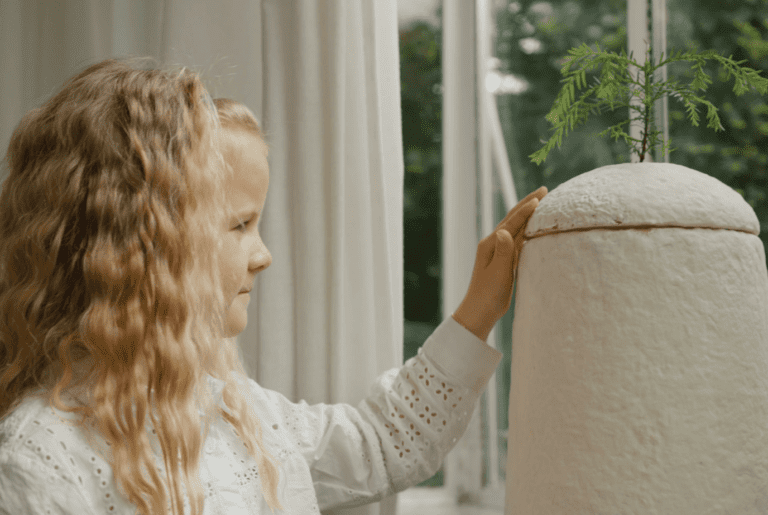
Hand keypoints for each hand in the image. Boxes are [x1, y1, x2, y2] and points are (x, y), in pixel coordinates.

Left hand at [452, 186, 546, 340]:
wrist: (479, 311)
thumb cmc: (488, 295)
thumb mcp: (498, 273)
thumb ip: (503, 251)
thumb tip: (504, 230)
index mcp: (491, 244)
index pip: (511, 222)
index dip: (526, 210)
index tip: (541, 197)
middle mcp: (493, 243)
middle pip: (512, 218)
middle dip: (527, 204)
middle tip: (544, 190)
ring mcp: (497, 251)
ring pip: (515, 226)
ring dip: (527, 213)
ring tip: (541, 203)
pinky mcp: (502, 259)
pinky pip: (516, 238)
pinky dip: (526, 228)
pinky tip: (533, 227)